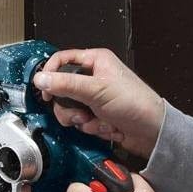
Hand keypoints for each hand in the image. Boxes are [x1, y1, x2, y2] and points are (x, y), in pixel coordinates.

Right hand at [34, 48, 165, 160]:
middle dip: (70, 106)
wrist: (152, 131)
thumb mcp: (96, 90)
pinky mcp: (98, 115)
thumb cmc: (135, 103)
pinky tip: (107, 126)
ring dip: (82, 119)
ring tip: (98, 120)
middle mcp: (94, 77)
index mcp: (95, 61)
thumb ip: (66, 84)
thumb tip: (40, 79)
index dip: (50, 74)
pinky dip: (93, 127)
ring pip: (70, 109)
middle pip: (62, 89)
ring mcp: (95, 98)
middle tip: (79, 112)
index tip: (45, 90)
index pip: (62, 60)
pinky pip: (82, 122)